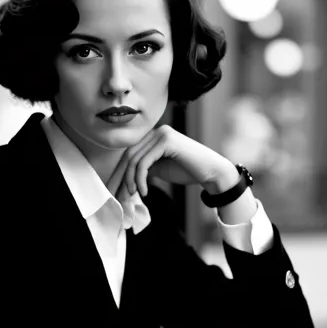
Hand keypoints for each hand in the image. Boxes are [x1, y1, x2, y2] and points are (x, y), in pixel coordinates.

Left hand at [106, 125, 236, 199]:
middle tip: (116, 196)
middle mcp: (157, 131)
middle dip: (121, 177)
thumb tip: (125, 178)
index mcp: (154, 136)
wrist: (212, 172)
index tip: (113, 189)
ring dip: (130, 180)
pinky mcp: (167, 141)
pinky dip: (140, 179)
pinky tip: (144, 192)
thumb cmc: (189, 171)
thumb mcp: (160, 168)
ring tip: (131, 195)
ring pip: (135, 159)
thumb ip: (145, 167)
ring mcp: (162, 134)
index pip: (130, 153)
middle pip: (129, 155)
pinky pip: (145, 162)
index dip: (120, 172)